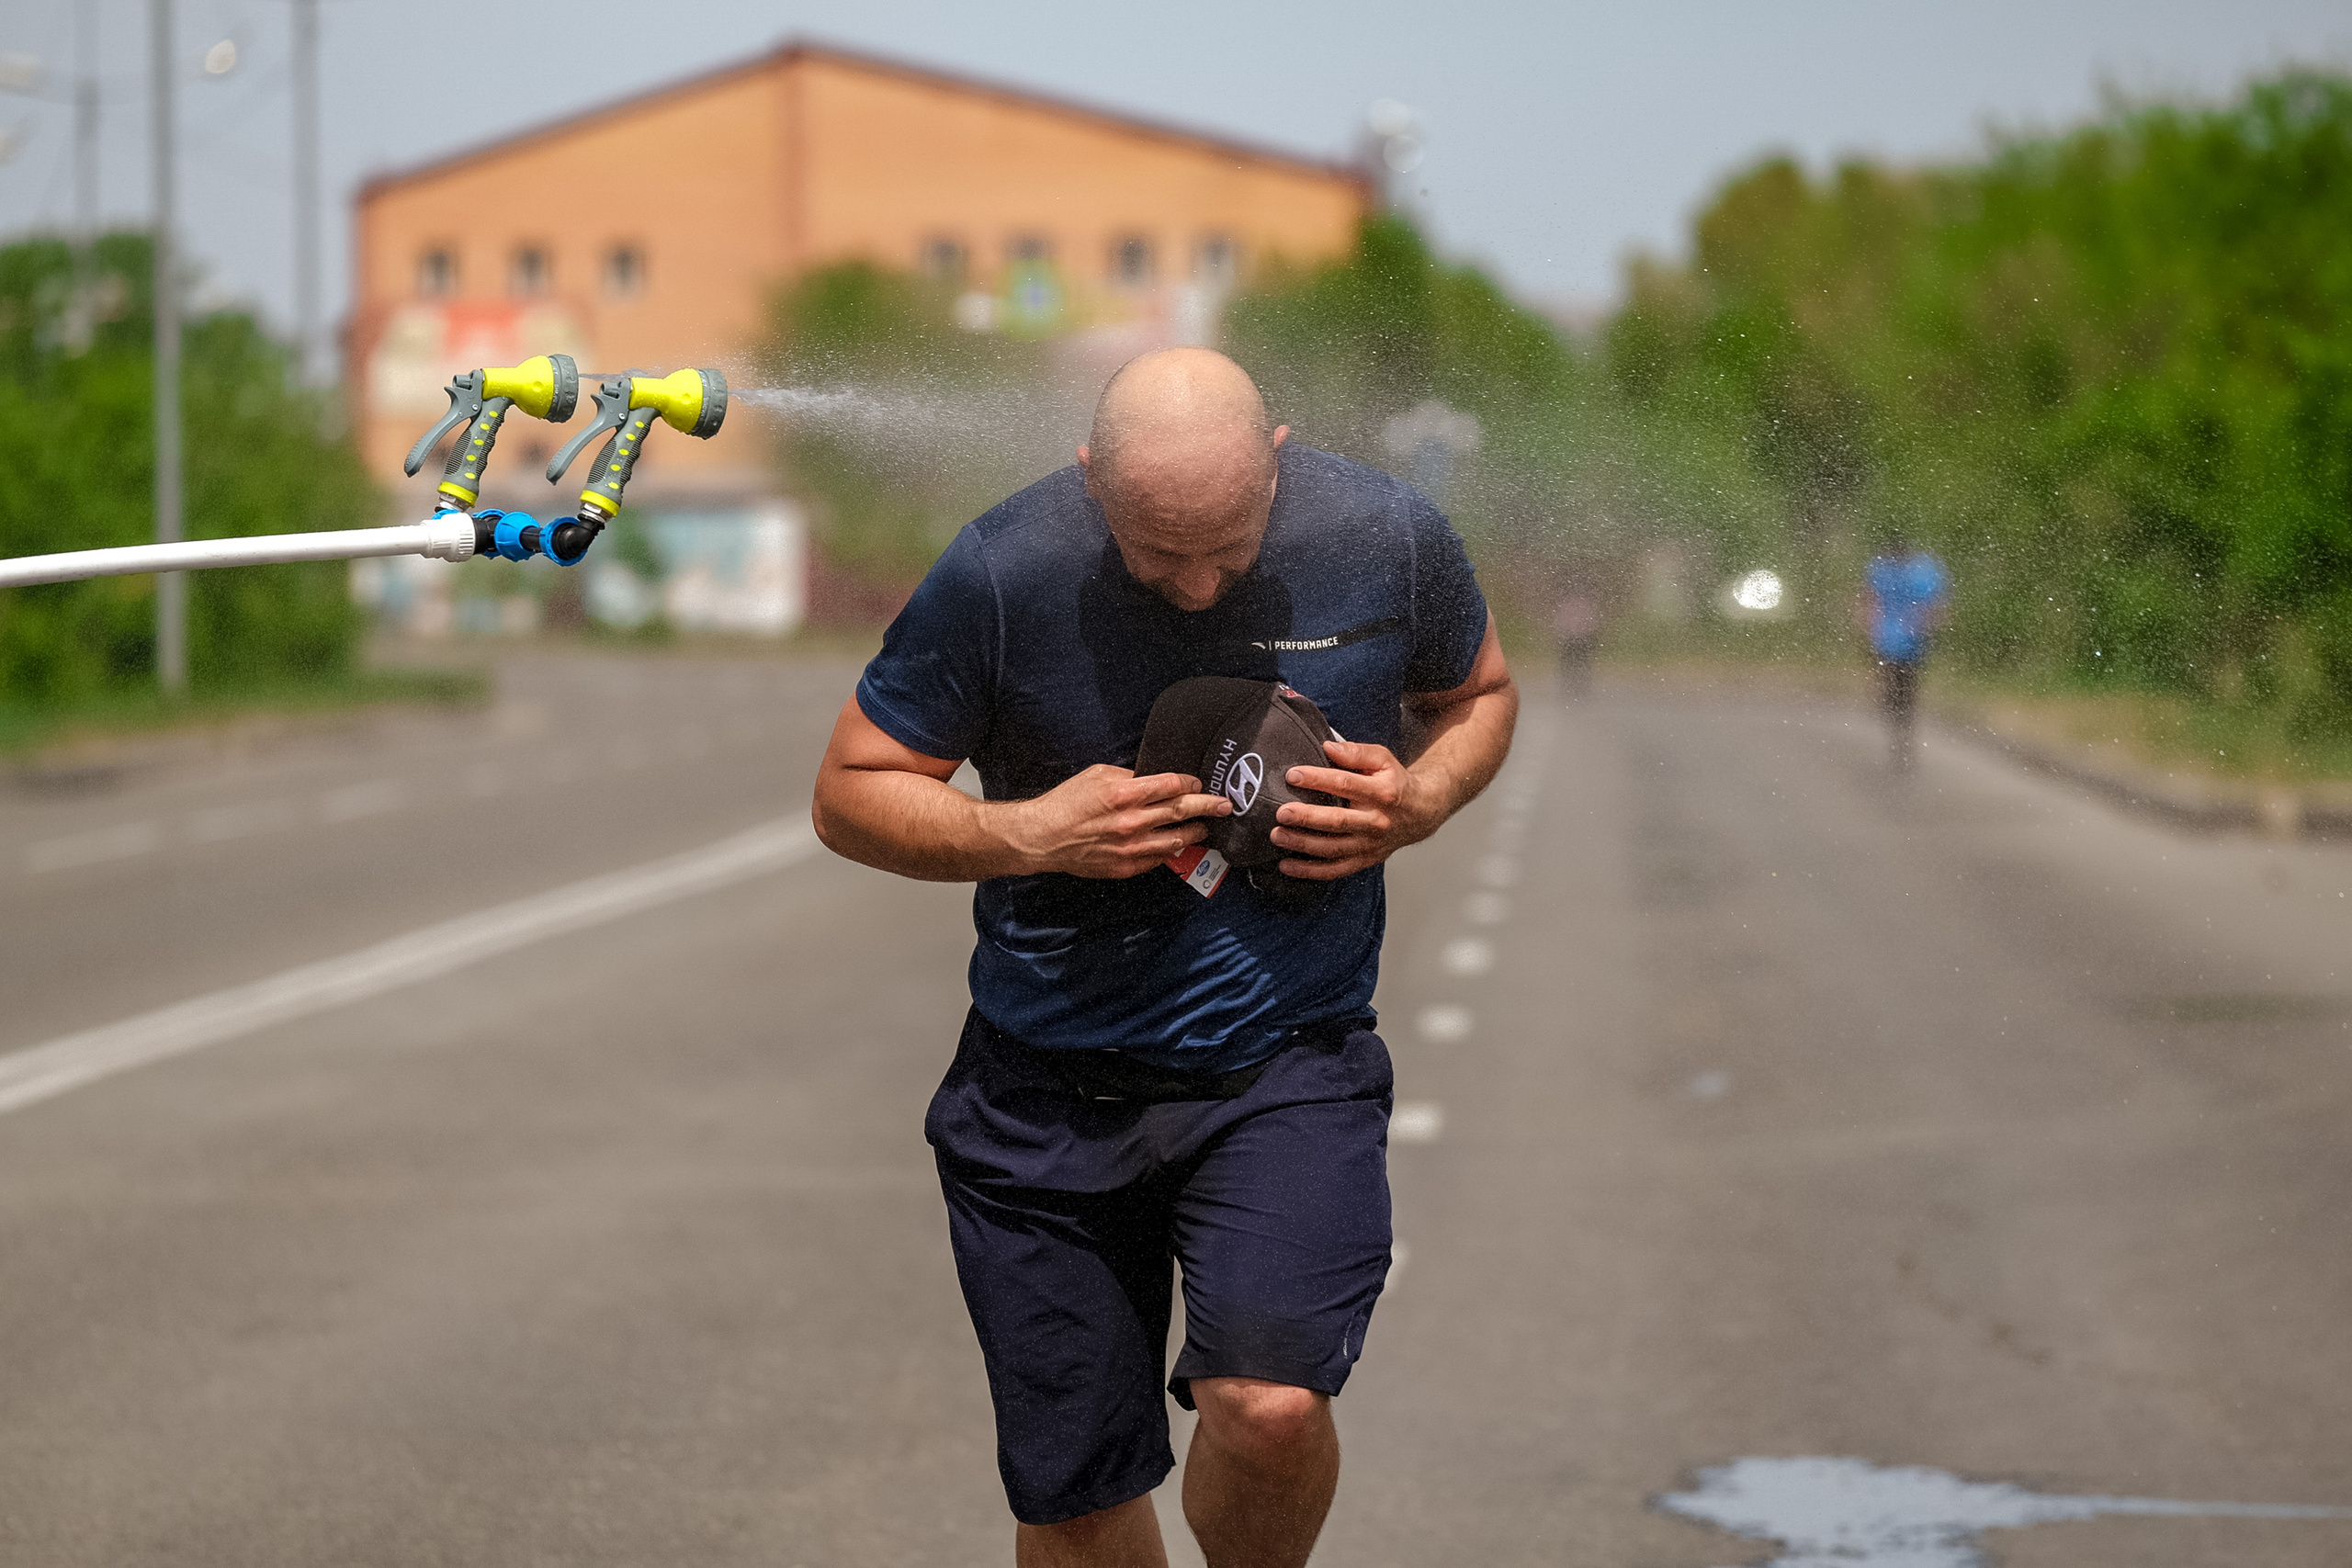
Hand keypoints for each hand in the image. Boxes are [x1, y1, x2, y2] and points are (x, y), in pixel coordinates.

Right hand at [1010, 764, 1232, 878]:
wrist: (1044, 837)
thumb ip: (1130, 777)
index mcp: (1125, 793)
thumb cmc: (1067, 802)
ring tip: (1206, 827)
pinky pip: (1159, 859)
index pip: (1172, 785)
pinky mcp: (1127, 866)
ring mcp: (1131, 847)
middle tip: (1226, 805)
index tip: (1198, 783)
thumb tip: (1155, 780)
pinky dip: (1172, 851)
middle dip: (1208, 807)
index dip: (1191, 783)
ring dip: (1196, 832)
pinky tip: (1179, 845)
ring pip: (1177, 839)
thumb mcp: (1097, 775)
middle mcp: (1132, 821)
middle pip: (1182, 811)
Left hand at [1270, 739, 1446, 879]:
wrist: (1420, 813)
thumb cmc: (1395, 783)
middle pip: (1338, 821)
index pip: (1345, 784)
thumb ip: (1356, 752)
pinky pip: (1335, 870)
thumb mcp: (1383, 760)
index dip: (1317, 779)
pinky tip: (1286, 865)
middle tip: (1282, 812)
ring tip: (1278, 836)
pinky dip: (1310, 871)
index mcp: (1381, 793)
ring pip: (1333, 849)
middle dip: (1307, 818)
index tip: (1292, 775)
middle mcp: (1376, 822)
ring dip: (1303, 844)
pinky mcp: (1364, 860)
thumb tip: (1328, 747)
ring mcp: (1370, 845)